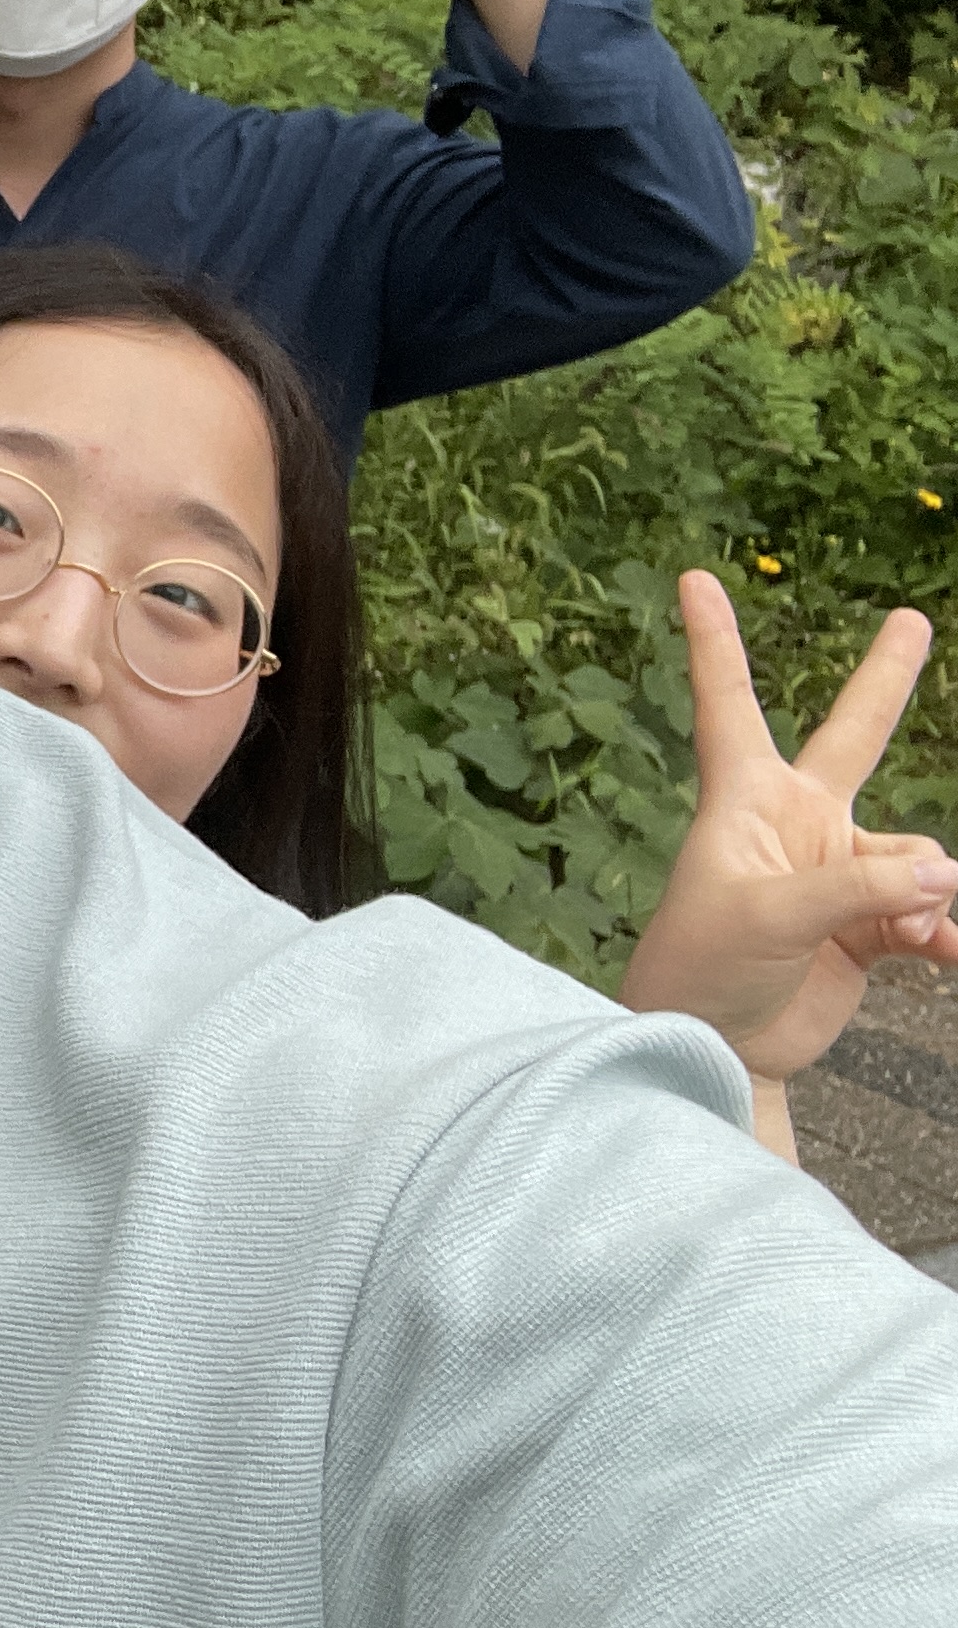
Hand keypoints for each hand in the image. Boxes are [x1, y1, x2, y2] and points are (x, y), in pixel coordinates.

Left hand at [620, 570, 957, 1079]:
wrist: (716, 1049)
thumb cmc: (702, 970)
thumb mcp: (766, 918)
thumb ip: (859, 887)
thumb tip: (948, 873)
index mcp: (742, 800)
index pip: (728, 703)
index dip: (716, 641)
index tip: (694, 578)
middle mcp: (795, 822)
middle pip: (853, 734)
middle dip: (887, 678)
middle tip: (912, 618)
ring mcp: (838, 870)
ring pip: (920, 852)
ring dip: (931, 893)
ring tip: (915, 936)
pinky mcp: (870, 922)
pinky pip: (935, 909)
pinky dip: (948, 933)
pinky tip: (944, 957)